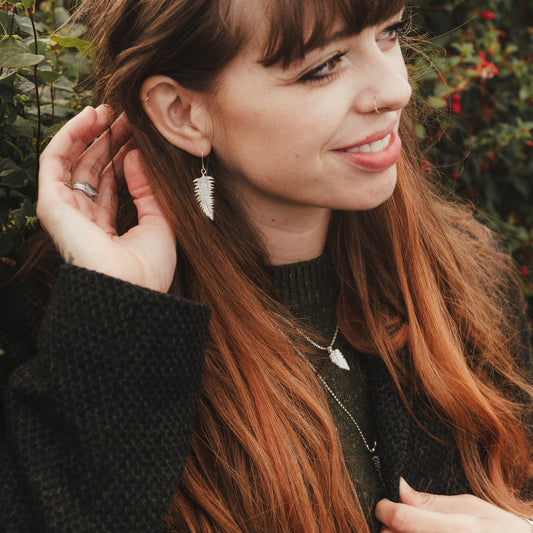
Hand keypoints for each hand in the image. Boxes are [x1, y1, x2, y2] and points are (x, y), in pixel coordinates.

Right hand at [37, 105, 175, 292]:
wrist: (132, 290)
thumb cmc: (149, 268)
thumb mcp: (159, 222)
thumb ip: (147, 189)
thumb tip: (136, 156)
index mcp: (107, 229)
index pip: (111, 185)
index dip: (123, 157)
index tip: (138, 134)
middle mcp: (84, 219)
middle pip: (92, 170)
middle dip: (109, 141)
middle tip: (126, 116)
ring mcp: (66, 211)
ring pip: (73, 162)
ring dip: (90, 133)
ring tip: (109, 110)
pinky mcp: (51, 204)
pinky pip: (55, 161)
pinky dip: (70, 136)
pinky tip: (89, 117)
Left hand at [376, 478, 530, 532]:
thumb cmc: (502, 531)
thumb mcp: (471, 507)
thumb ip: (431, 502)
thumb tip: (400, 488)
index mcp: (456, 529)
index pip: (401, 517)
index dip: (385, 508)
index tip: (384, 504)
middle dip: (390, 528)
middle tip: (401, 522)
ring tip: (414, 532)